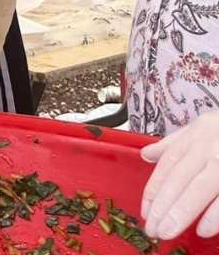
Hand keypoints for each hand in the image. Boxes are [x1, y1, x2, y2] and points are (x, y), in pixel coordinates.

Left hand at [141, 111, 218, 239]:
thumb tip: (146, 155)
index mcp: (196, 137)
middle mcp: (209, 149)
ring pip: (200, 190)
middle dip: (163, 206)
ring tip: (167, 231)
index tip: (146, 212)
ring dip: (181, 213)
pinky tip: (203, 230)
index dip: (154, 190)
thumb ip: (174, 143)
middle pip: (180, 180)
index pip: (168, 165)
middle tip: (152, 229)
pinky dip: (215, 215)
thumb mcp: (202, 127)